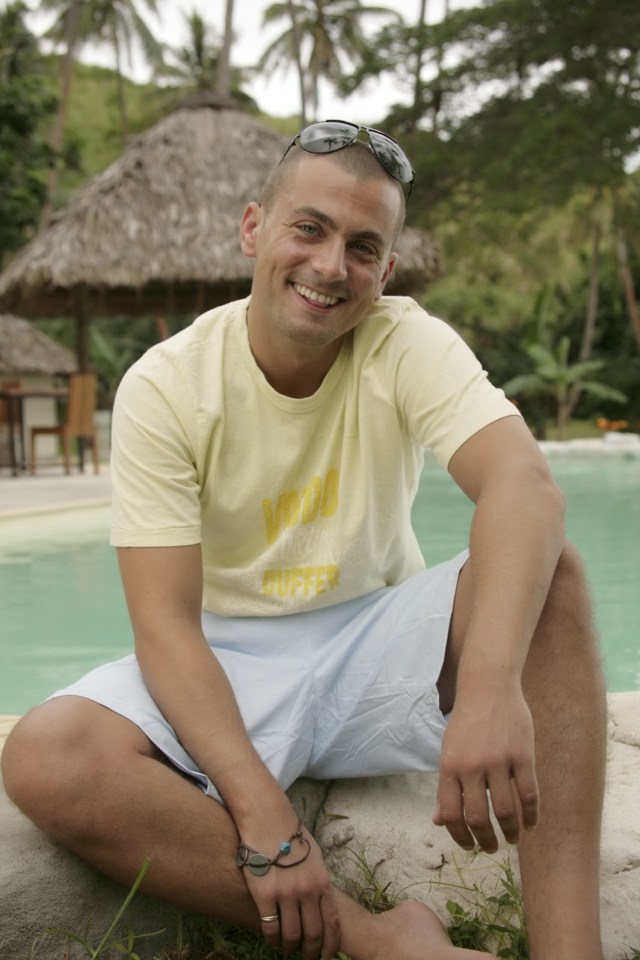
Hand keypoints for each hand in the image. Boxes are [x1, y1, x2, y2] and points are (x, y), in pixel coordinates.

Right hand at [243, 827, 340, 958]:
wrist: (268, 821)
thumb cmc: (291, 837)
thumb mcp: (315, 857)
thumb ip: (320, 881)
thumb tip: (323, 902)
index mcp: (323, 882)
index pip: (332, 924)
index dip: (330, 945)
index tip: (326, 956)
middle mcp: (307, 891)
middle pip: (313, 934)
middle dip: (311, 952)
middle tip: (307, 958)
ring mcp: (286, 894)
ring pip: (291, 935)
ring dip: (290, 948)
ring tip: (287, 949)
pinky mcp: (264, 895)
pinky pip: (270, 927)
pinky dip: (272, 939)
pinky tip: (272, 939)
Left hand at [433, 682, 538, 851]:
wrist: (488, 687)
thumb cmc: (466, 723)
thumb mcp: (449, 752)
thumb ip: (445, 788)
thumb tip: (439, 822)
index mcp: (450, 766)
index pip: (452, 814)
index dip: (460, 836)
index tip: (469, 847)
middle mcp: (472, 766)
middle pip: (479, 817)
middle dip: (485, 841)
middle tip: (490, 848)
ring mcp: (499, 761)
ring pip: (506, 810)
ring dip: (510, 832)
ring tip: (511, 839)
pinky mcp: (523, 755)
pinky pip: (530, 794)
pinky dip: (532, 815)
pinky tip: (530, 824)